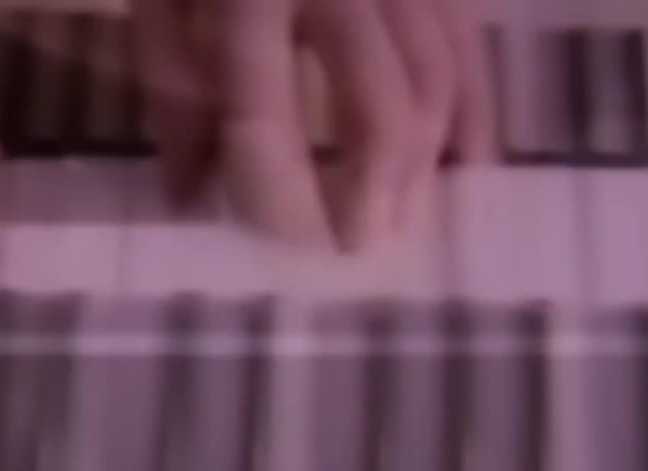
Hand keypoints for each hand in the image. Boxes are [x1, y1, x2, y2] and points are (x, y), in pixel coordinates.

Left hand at [134, 0, 496, 251]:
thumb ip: (173, 90)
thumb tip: (190, 194)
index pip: (265, 111)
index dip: (278, 189)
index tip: (287, 243)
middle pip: (379, 102)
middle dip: (375, 188)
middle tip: (363, 248)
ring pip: (436, 76)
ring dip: (427, 162)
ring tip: (410, 222)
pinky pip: (468, 44)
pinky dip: (474, 108)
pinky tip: (471, 164)